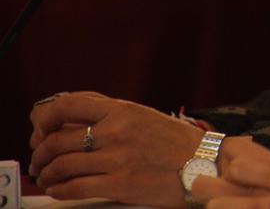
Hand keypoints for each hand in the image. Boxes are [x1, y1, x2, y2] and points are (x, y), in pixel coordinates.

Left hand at [29, 91, 202, 207]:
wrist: (205, 164)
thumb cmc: (174, 141)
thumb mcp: (142, 116)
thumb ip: (108, 112)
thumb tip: (67, 115)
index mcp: (123, 110)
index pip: (67, 105)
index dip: (44, 118)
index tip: (39, 128)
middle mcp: (118, 131)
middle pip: (58, 140)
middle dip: (40, 153)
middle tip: (39, 160)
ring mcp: (118, 159)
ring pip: (62, 166)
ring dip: (46, 174)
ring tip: (46, 177)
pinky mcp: (121, 185)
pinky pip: (75, 188)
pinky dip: (59, 190)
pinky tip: (58, 190)